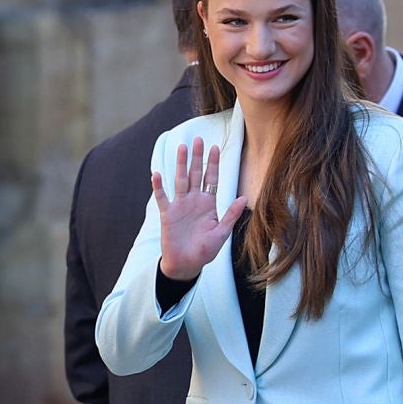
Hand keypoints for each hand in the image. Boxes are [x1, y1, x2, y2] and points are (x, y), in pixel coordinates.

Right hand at [153, 136, 246, 280]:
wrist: (187, 264)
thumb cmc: (205, 251)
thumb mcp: (221, 233)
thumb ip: (231, 215)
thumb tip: (245, 198)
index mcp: (208, 204)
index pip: (212, 179)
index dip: (213, 164)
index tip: (215, 148)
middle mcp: (194, 200)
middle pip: (196, 174)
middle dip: (197, 157)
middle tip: (198, 139)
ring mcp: (180, 205)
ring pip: (180, 180)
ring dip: (181, 165)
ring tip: (182, 148)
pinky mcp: (167, 214)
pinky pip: (162, 197)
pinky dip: (159, 187)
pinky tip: (157, 174)